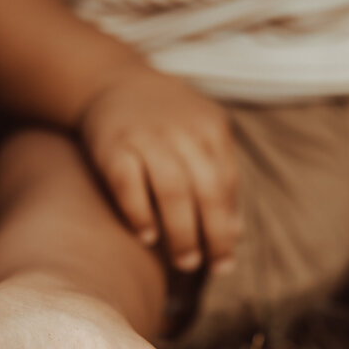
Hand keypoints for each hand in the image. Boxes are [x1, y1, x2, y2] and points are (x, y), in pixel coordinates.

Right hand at [79, 64, 239, 272]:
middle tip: (211, 267)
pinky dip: (139, 213)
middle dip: (213, 234)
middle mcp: (181, 130)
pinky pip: (128, 184)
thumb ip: (219, 178)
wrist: (113, 81)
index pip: (227, 184)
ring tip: (185, 261)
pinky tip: (148, 237)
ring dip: (181, 231)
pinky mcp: (111, 145)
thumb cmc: (166, 123)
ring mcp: (145, 136)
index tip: (226, 258)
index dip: (228, 224)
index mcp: (211, 128)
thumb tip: (237, 233)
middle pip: (207, 190)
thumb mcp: (200, 136)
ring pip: (172, 190)